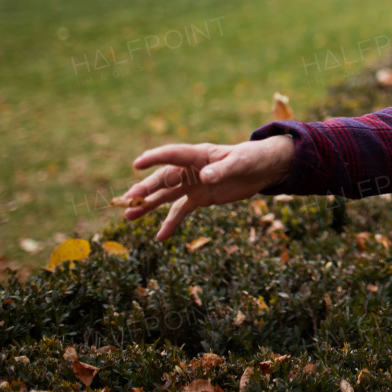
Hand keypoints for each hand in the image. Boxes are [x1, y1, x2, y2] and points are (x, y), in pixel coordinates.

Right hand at [119, 135, 294, 240]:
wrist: (263, 169)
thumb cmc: (252, 159)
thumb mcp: (241, 163)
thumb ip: (223, 170)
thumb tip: (204, 177)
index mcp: (199, 154)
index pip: (173, 154)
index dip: (155, 158)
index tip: (137, 164)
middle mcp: (191, 169)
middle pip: (164, 178)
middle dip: (146, 189)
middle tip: (128, 199)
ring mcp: (193, 184)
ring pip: (166, 195)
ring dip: (149, 205)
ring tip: (129, 215)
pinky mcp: (199, 198)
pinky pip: (181, 211)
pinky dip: (170, 223)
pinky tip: (160, 236)